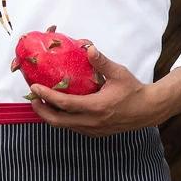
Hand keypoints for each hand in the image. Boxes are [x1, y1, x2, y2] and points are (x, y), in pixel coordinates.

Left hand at [29, 45, 167, 136]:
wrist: (149, 109)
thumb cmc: (133, 90)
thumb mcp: (119, 73)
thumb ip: (102, 62)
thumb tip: (89, 48)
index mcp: (97, 107)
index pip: (65, 104)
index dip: (46, 96)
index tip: (34, 88)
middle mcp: (93, 122)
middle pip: (58, 121)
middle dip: (41, 111)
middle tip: (32, 98)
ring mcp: (94, 130)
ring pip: (65, 126)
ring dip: (50, 115)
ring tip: (41, 102)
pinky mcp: (96, 132)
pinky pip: (74, 127)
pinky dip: (62, 119)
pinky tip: (58, 108)